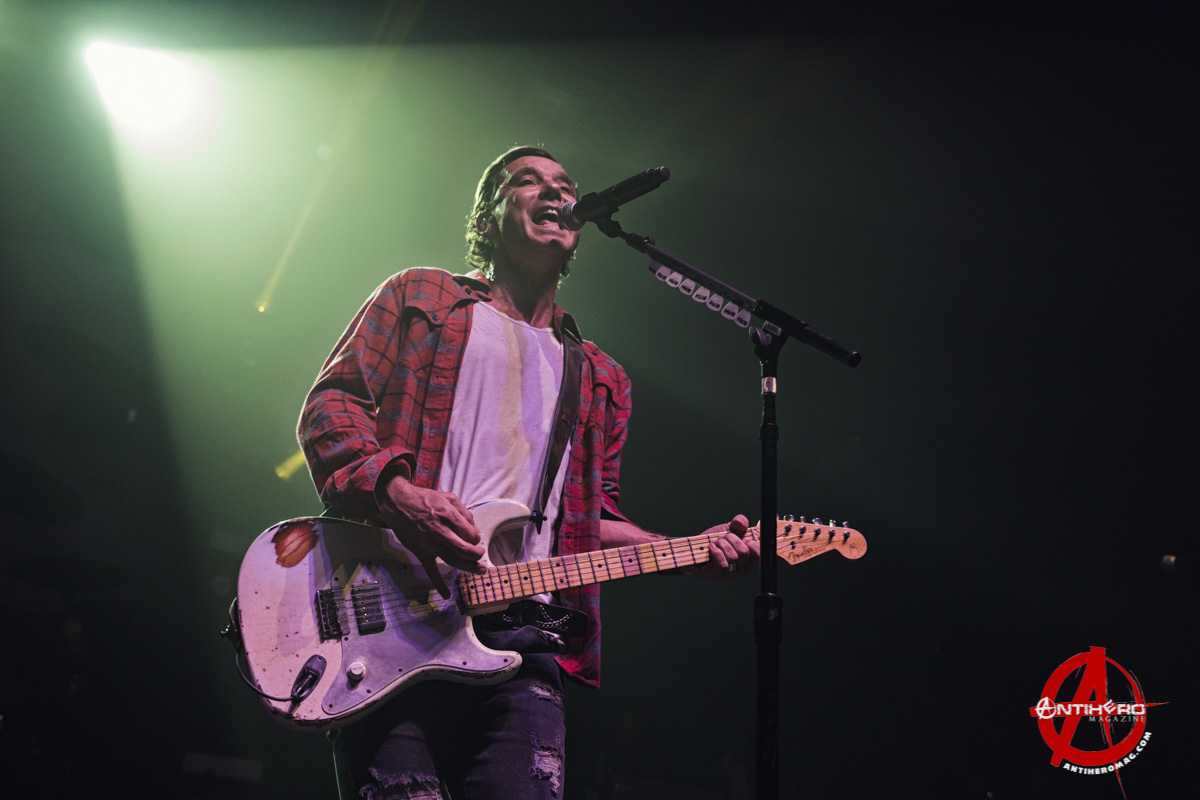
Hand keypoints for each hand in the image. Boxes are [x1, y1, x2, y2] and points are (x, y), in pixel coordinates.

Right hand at [379, 477, 484, 598]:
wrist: (398, 503)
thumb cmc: (424, 499)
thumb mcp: (448, 497)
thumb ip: (464, 512)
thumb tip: (473, 529)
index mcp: (448, 516)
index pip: (470, 534)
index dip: (476, 538)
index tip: (474, 538)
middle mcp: (440, 531)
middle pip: (465, 550)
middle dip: (477, 555)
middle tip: (480, 555)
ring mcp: (430, 544)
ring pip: (453, 561)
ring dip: (469, 568)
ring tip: (480, 570)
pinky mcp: (421, 552)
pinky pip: (431, 571)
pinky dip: (439, 584)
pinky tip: (447, 594)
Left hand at [685, 514, 758, 579]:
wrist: (694, 548)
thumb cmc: (713, 540)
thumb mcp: (728, 528)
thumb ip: (739, 523)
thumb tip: (742, 523)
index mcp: (749, 557)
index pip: (761, 555)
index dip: (754, 544)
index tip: (744, 538)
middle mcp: (742, 568)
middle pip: (744, 552)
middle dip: (730, 539)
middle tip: (723, 538)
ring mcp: (731, 574)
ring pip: (732, 557)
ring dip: (721, 545)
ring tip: (715, 543)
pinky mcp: (718, 576)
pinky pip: (723, 565)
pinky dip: (716, 552)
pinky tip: (711, 548)